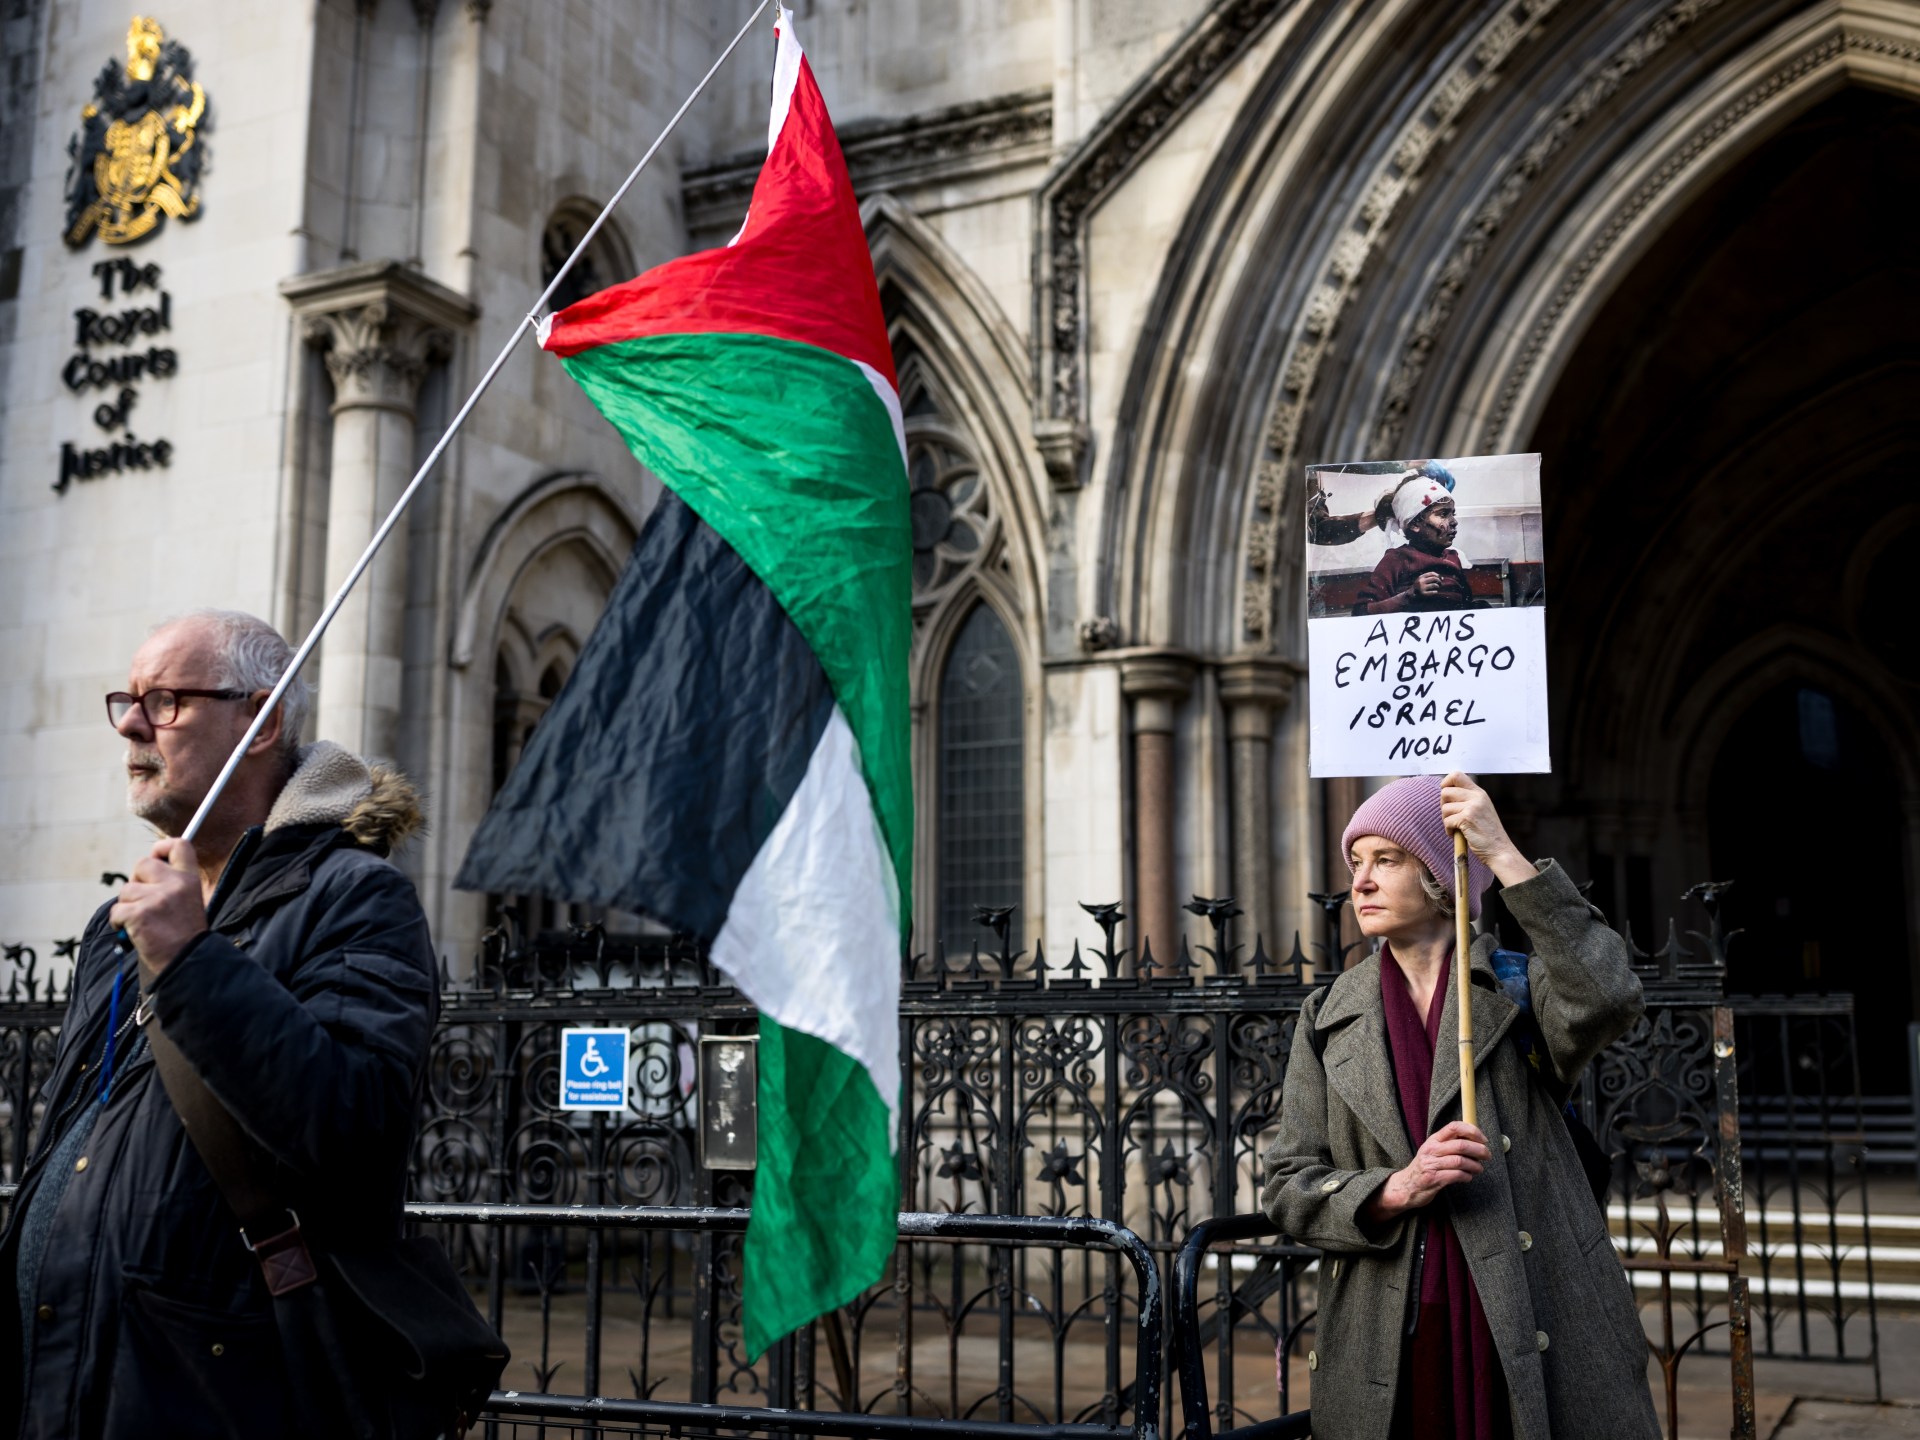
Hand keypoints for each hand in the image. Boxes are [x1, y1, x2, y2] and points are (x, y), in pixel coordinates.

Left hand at [110, 838, 205, 974]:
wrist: (187, 962)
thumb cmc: (185, 935)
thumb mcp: (189, 901)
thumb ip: (172, 884)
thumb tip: (144, 871)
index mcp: (190, 879)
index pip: (179, 845)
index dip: (162, 848)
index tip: (156, 857)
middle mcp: (175, 884)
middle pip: (142, 864)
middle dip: (136, 881)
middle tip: (143, 900)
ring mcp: (156, 899)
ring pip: (126, 891)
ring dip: (127, 907)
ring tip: (142, 923)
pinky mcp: (139, 914)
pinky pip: (117, 912)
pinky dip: (119, 924)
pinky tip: (132, 932)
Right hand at [1365, 1122, 1489, 1219]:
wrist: (1406, 1186)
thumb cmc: (1425, 1167)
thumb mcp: (1433, 1151)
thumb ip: (1449, 1144)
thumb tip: (1475, 1140)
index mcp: (1433, 1140)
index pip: (1454, 1127)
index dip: (1472, 1131)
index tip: (1483, 1139)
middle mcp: (1431, 1150)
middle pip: (1460, 1145)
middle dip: (1479, 1150)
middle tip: (1487, 1155)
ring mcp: (1431, 1164)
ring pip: (1460, 1161)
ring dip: (1474, 1165)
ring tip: (1479, 1169)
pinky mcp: (1434, 1179)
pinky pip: (1456, 1175)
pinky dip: (1466, 1176)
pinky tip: (1468, 1177)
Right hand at [1410, 572, 1442, 596]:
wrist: (1410, 594)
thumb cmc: (1418, 586)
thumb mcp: (1421, 579)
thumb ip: (1429, 577)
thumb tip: (1441, 577)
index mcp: (1421, 577)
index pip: (1431, 573)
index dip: (1437, 575)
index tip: (1440, 578)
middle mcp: (1421, 581)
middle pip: (1434, 578)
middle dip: (1439, 580)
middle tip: (1440, 583)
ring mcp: (1422, 588)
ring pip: (1434, 585)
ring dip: (1437, 586)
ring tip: (1437, 587)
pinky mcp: (1423, 594)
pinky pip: (1432, 592)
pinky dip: (1435, 592)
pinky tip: (1435, 592)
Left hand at [1438, 772, 1533, 886]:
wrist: (1499, 850)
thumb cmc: (1487, 833)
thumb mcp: (1480, 810)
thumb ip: (1467, 800)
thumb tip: (1444, 793)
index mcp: (1479, 793)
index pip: (1457, 775)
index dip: (1445, 783)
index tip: (1446, 797)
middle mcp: (1477, 797)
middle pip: (1445, 792)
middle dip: (1444, 806)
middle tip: (1451, 817)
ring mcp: (1473, 807)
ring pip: (1444, 808)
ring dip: (1446, 820)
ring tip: (1456, 828)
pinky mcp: (1467, 818)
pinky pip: (1447, 821)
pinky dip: (1448, 830)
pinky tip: (1456, 834)